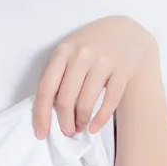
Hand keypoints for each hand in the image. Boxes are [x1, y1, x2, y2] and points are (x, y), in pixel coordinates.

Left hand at [32, 16, 155, 140]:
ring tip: (81, 127)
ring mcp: (103, 62)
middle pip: (65, 100)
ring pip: (86, 103)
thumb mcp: (70, 52)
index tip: (41, 134)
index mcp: (63, 51)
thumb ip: (58, 75)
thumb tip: (47, 112)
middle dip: (64, 123)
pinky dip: (100, 119)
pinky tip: (94, 127)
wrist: (125, 32)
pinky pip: (109, 101)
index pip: (45, 88)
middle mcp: (81, 55)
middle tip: (67, 131)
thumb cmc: (91, 47)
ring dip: (81, 122)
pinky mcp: (122, 70)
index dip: (41, 115)